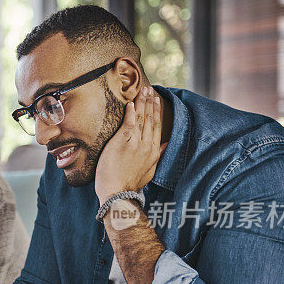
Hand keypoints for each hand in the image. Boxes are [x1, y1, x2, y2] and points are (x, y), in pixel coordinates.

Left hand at [94, 86, 166, 204]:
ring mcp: (135, 144)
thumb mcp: (150, 170)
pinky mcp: (122, 143)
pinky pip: (128, 124)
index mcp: (154, 151)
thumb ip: (158, 154)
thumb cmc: (130, 184)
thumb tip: (166, 143)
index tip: (156, 100)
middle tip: (149, 89)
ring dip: (142, 103)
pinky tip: (130, 104)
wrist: (117, 193)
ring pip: (140, 119)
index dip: (157, 111)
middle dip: (150, 102)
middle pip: (150, 119)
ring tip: (142, 91)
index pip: (157, 126)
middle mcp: (147, 145)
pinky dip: (130, 113)